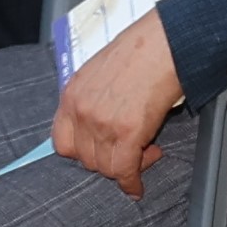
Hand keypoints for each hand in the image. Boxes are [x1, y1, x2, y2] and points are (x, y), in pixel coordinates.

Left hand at [53, 10, 180, 190]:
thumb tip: (103, 123)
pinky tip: (138, 185)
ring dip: (125, 168)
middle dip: (109, 161)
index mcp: (72, 95)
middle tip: (131, 152)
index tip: (98, 154)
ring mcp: (102, 123)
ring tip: (146, 153)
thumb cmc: (141, 51)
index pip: (62, 143)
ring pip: (105, 168)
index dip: (82, 154)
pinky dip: (132, 182)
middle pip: (85, 159)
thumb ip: (93, 99)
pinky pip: (124, 170)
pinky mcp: (127, 131)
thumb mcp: (100, 72)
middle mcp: (81, 111)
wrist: (165, 42)